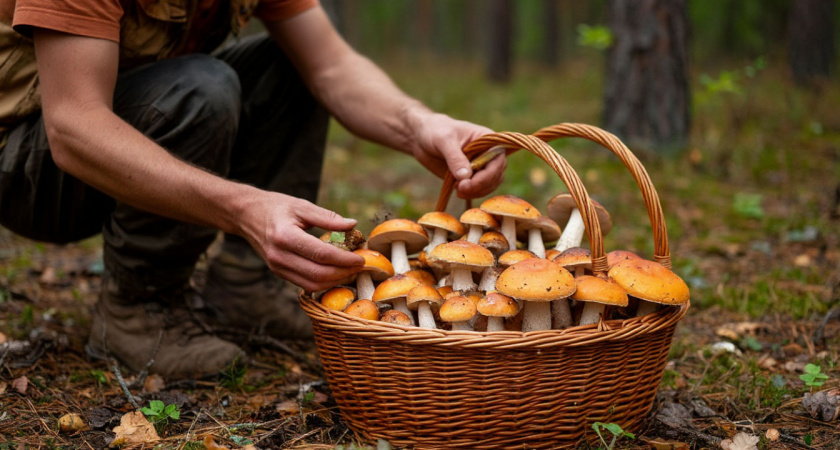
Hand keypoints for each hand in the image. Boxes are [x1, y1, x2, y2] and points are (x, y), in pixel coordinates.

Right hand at [240, 192, 364, 291]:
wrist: (246, 215)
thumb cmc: (276, 207)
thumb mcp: (301, 205)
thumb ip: (327, 217)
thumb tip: (353, 225)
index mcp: (285, 236)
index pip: (321, 254)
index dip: (344, 259)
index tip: (361, 258)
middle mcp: (279, 256)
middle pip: (318, 274)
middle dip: (343, 273)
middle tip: (359, 267)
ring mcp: (277, 267)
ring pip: (312, 284)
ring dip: (334, 281)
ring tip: (350, 271)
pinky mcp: (278, 272)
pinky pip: (304, 284)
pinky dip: (322, 282)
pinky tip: (335, 274)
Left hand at [409, 112, 505, 198]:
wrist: (423, 137)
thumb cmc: (436, 131)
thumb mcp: (444, 140)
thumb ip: (455, 157)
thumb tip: (465, 177)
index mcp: (488, 140)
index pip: (498, 159)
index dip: (488, 174)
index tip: (469, 183)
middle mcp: (488, 154)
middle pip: (496, 175)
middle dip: (481, 185)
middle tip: (461, 189)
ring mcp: (481, 166)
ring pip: (489, 185)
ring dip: (476, 192)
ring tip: (458, 191)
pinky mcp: (471, 177)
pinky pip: (479, 189)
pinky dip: (471, 194)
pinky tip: (458, 191)